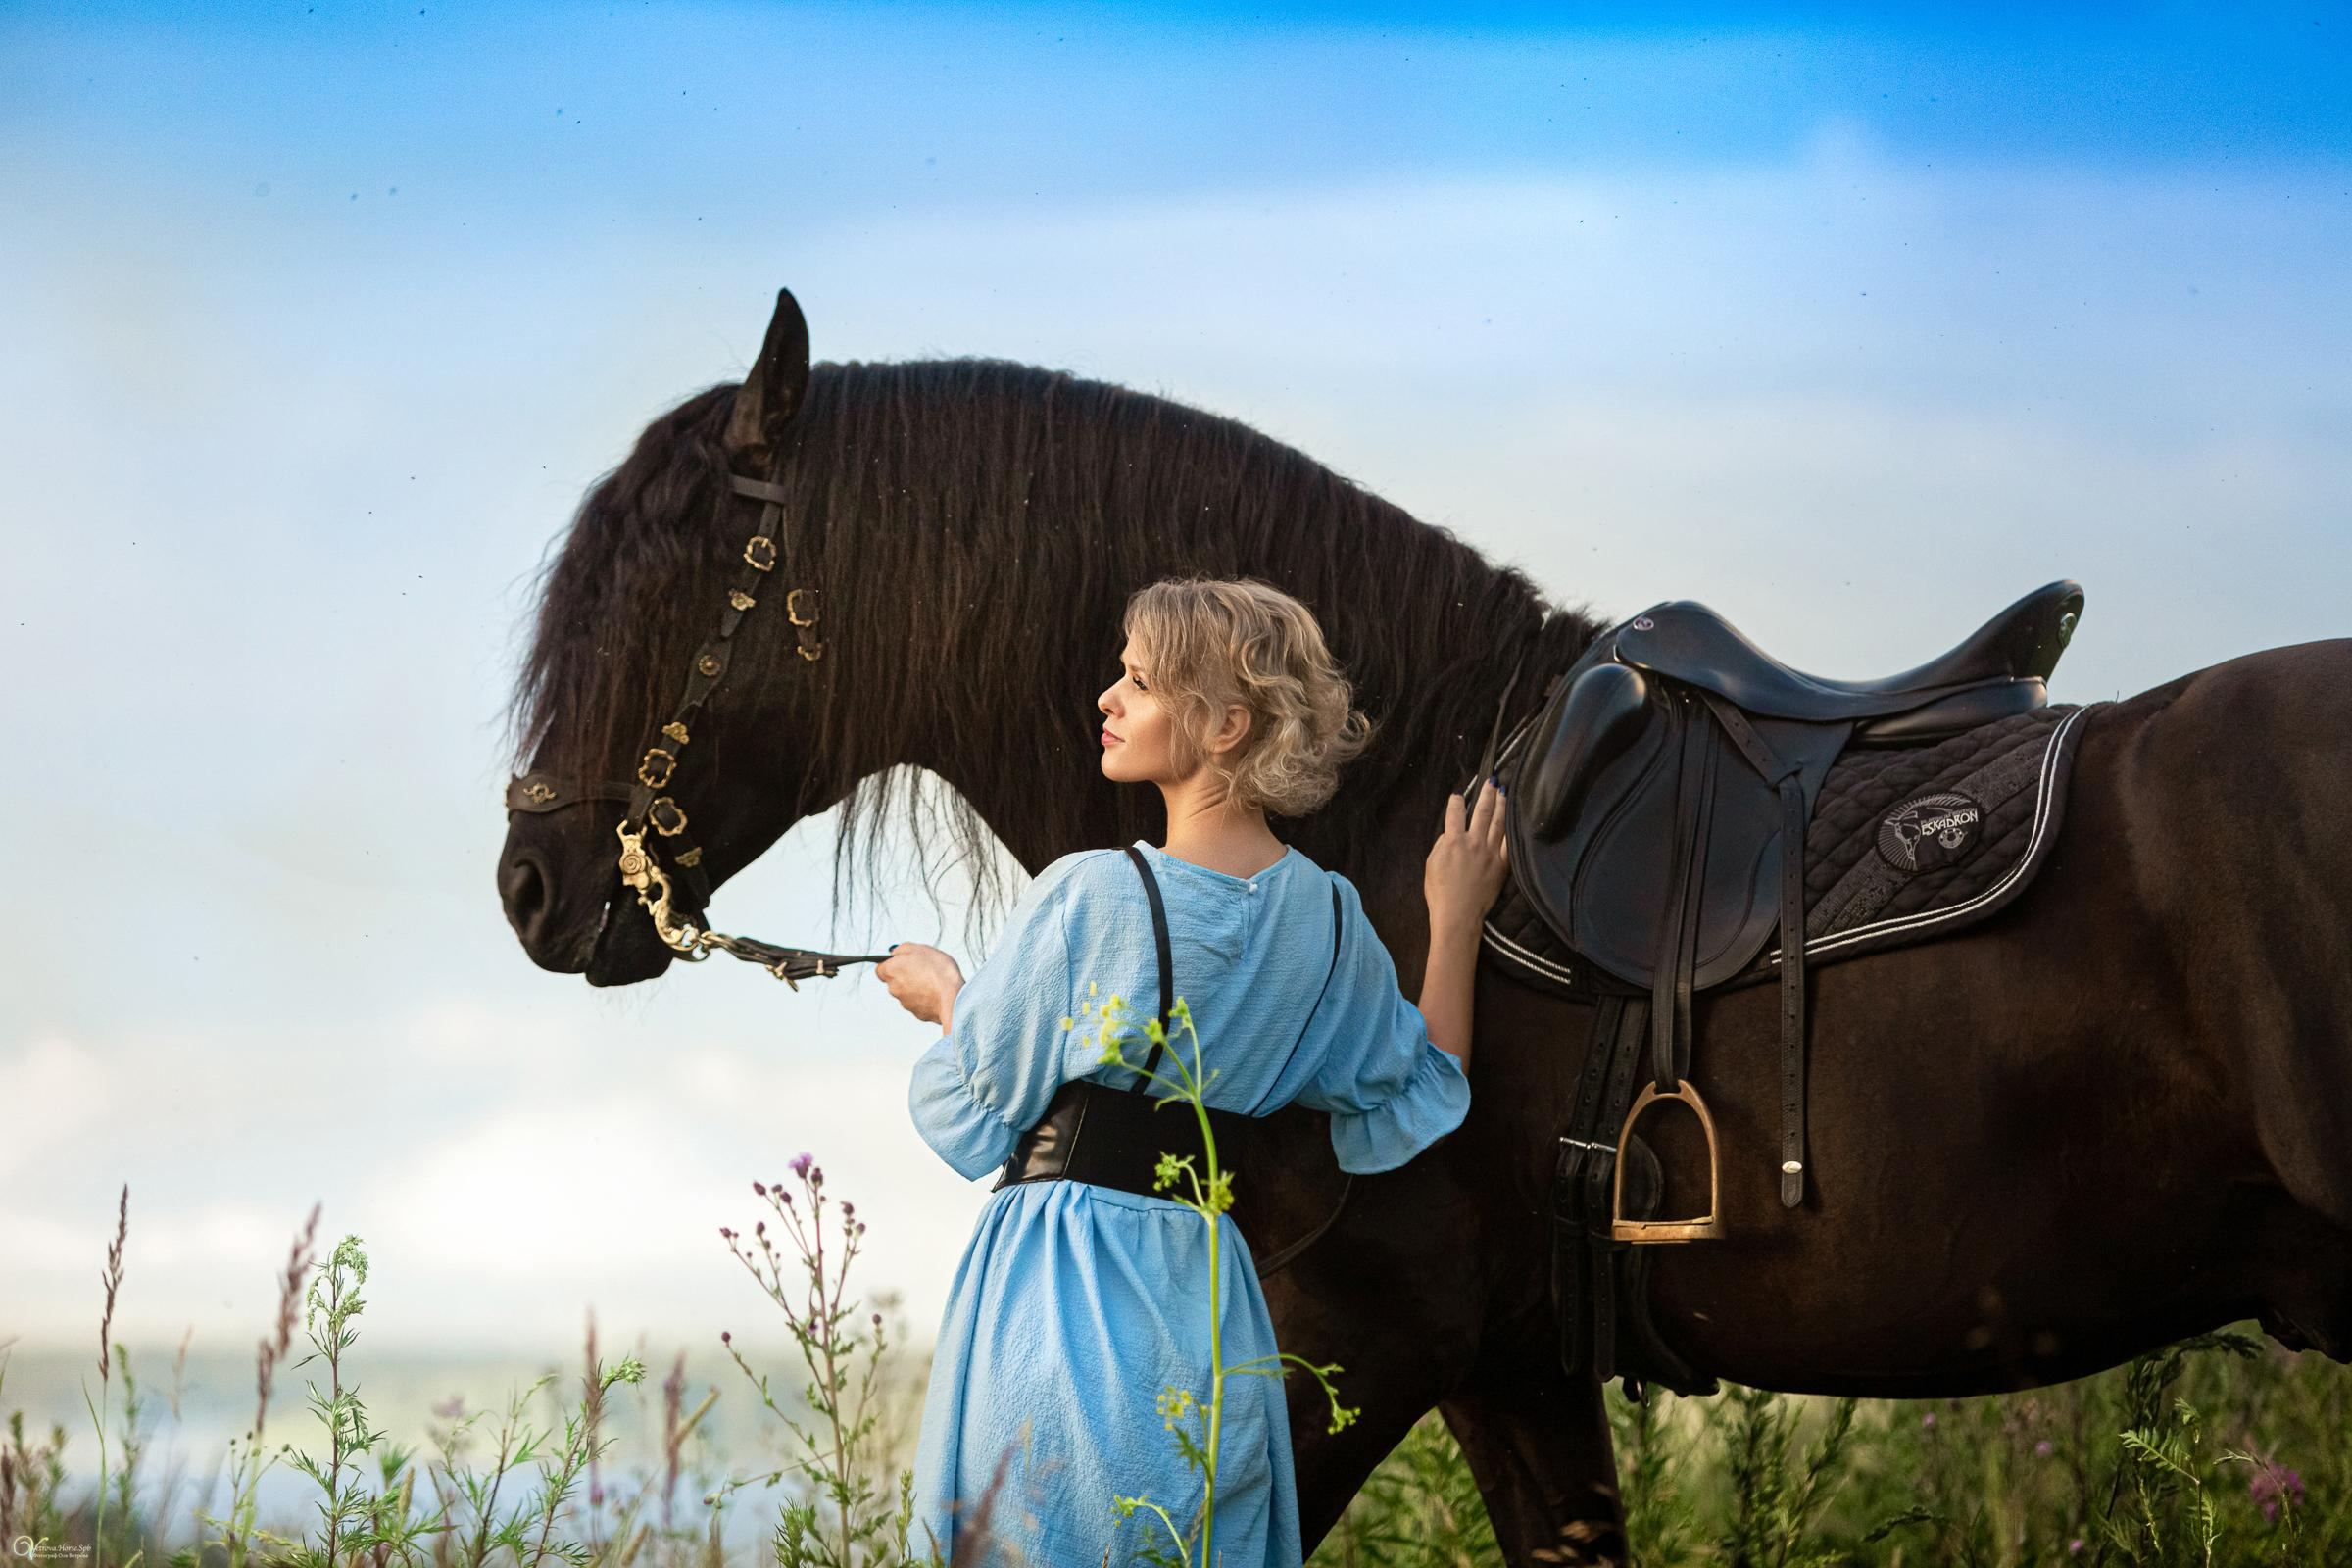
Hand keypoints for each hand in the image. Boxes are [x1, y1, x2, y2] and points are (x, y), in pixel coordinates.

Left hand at [876, 942, 962, 1026]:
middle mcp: (893, 989)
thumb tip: (895, 953)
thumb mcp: (919, 948)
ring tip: (934, 981)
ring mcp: (905, 1003)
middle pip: (895, 981)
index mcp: (891, 971)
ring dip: (917, 987)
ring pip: (908, 993)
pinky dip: (926, 998)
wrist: (953, 997)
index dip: (892, 964)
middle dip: (906, 975)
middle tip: (923, 969)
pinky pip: (920, 1003)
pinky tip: (938, 992)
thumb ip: (902, 949)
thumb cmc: (938, 970)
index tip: (903, 961)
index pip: (881, 969)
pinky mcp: (917, 1013)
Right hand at [1425, 778, 1509, 934]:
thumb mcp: (1431, 864)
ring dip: (1501, 805)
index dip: (1456, 801)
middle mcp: (1474, 843)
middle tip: (1492, 781)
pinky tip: (1514, 819)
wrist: (1458, 915)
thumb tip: (1450, 834)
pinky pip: (1509, 842)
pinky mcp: (1502, 865)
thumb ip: (1441, 844)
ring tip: (1504, 792)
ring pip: (1498, 823)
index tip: (1458, 794)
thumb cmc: (1440, 893)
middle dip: (1487, 793)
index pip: (1455, 813)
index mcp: (1453, 841)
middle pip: (1482, 812)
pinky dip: (1511, 828)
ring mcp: (1490, 853)